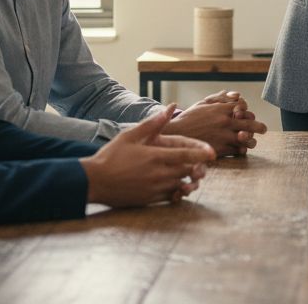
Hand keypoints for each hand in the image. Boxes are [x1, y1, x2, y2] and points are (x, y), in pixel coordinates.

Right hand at [81, 104, 215, 206]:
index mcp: (155, 156)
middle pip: (188, 170)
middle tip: (203, 162)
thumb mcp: (130, 135)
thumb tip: (171, 107)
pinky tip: (178, 185)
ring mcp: (155, 189)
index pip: (186, 155)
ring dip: (189, 179)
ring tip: (193, 175)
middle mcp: (158, 174)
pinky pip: (172, 197)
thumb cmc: (111, 156)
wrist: (94, 181)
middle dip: (198, 166)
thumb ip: (153, 123)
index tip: (213, 152)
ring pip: (182, 185)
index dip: (201, 153)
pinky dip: (178, 191)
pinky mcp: (150, 199)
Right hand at [165, 92, 267, 156]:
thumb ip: (218, 98)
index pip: (243, 107)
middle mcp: (225, 121)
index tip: (247, 115)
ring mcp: (224, 135)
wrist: (176, 135)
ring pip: (247, 139)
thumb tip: (235, 94)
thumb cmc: (189, 118)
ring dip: (251, 140)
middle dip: (259, 126)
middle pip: (250, 122)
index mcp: (220, 109)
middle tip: (263, 129)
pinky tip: (241, 149)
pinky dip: (241, 150)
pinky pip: (238, 150)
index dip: (247, 111)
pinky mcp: (221, 149)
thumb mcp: (202, 104)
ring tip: (252, 141)